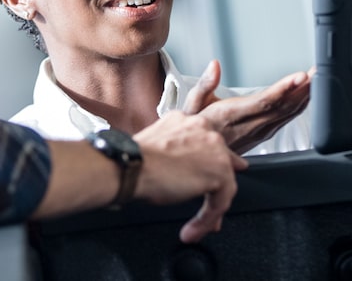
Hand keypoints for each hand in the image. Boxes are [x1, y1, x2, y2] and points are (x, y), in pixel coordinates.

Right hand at [132, 111, 248, 242]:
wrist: (129, 167)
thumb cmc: (133, 161)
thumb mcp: (156, 148)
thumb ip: (174, 153)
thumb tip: (182, 174)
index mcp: (186, 122)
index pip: (206, 144)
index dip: (208, 165)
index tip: (207, 179)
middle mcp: (203, 129)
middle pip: (219, 163)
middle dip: (214, 189)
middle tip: (207, 211)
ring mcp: (214, 149)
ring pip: (222, 184)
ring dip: (209, 210)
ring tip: (194, 228)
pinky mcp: (219, 172)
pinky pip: (220, 202)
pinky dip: (207, 220)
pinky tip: (192, 230)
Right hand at [183, 60, 312, 153]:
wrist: (198, 156)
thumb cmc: (196, 128)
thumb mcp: (192, 104)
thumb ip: (204, 84)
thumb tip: (214, 66)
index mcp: (232, 115)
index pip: (263, 102)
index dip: (284, 89)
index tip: (299, 76)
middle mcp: (249, 126)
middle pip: (282, 107)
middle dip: (302, 89)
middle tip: (317, 71)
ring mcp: (259, 132)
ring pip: (287, 114)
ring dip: (305, 96)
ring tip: (317, 78)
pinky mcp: (264, 134)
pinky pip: (286, 119)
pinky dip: (300, 106)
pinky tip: (307, 95)